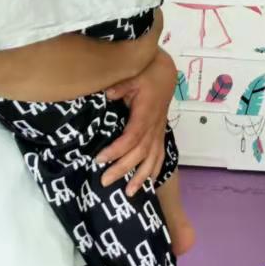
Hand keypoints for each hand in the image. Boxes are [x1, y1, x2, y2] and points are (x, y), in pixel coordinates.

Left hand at [96, 50, 176, 195]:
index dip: (117, 150)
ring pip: (152, 158)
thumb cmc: (146, 73)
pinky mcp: (160, 133)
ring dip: (141, 176)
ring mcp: (159, 131)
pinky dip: (154, 169)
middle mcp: (154, 126)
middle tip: (104, 182)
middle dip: (123, 168)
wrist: (165, 73)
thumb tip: (108, 94)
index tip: (99, 159)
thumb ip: (121, 85)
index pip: (132, 136)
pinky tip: (147, 182)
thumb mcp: (134, 74)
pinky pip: (160, 154)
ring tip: (129, 193)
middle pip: (141, 152)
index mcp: (146, 113)